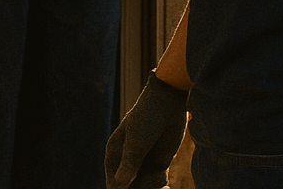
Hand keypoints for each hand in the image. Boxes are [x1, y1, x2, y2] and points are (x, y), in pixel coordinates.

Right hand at [105, 73, 188, 188]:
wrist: (169, 102)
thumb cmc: (147, 118)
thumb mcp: (136, 143)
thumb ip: (128, 165)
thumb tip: (119, 187)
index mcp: (115, 152)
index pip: (114, 181)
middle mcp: (127, 159)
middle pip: (128, 185)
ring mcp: (144, 161)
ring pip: (142, 186)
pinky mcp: (160, 163)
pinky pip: (157, 183)